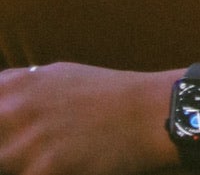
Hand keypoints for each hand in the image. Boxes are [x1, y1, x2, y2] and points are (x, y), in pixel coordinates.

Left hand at [0, 64, 171, 174]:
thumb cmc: (103, 94)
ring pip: (1, 163)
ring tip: (40, 161)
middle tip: (20, 154)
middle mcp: (13, 110)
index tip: (9, 136)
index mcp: (14, 85)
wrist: (145, 114)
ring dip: (15, 165)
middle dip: (5, 149)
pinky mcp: (42, 171)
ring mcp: (25, 143)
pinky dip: (36, 174)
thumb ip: (18, 89)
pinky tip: (56, 168)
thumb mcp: (55, 75)